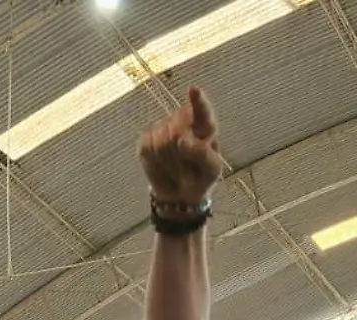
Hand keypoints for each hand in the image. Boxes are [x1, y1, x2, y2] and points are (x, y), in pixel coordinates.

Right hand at [137, 87, 222, 205]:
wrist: (180, 193)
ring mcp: (163, 128)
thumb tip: (182, 141)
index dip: (198, 102)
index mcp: (205, 126)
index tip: (194, 90)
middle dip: (181, 159)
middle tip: (189, 173)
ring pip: (161, 144)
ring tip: (178, 172)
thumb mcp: (211, 170)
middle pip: (176, 134)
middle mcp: (183, 121)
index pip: (202, 112)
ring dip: (170, 164)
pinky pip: (148, 150)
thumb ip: (202, 155)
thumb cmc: (201, 177)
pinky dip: (156, 166)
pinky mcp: (146, 139)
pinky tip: (164, 168)